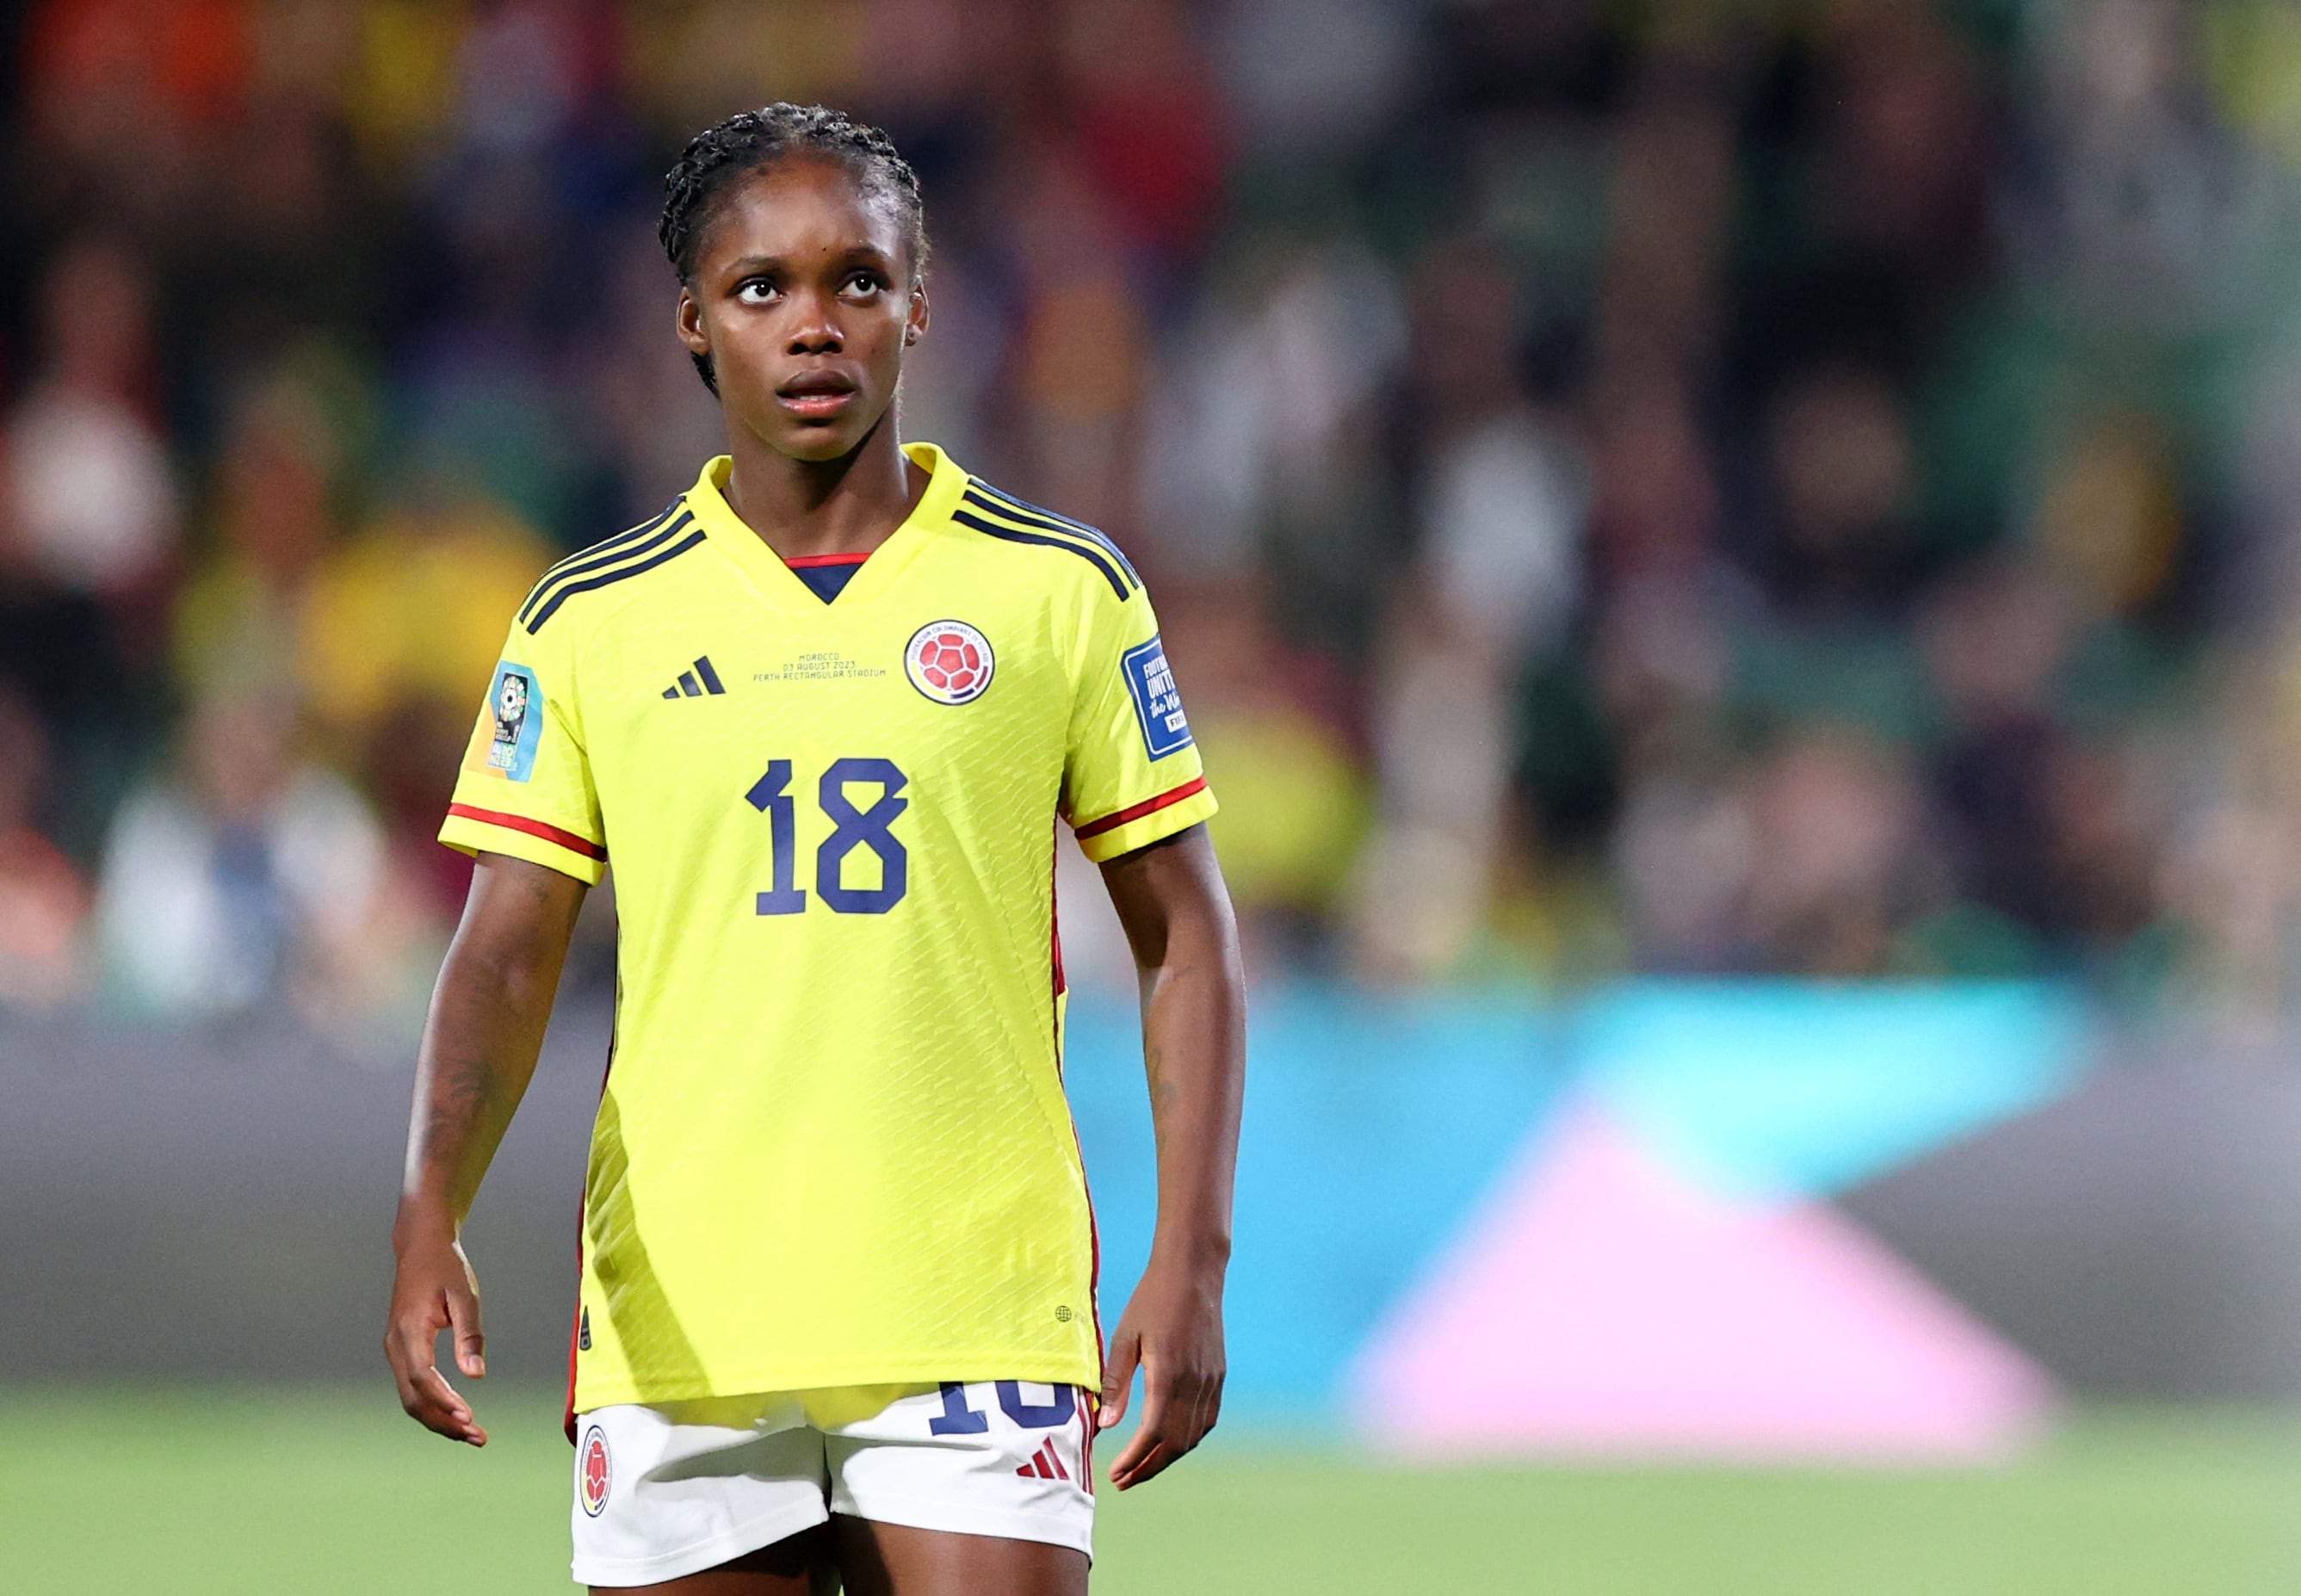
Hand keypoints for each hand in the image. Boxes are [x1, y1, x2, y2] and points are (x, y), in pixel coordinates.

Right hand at [384, 1223, 488, 1444]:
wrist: (421, 1247)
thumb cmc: (445, 1267)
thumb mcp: (464, 1294)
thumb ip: (470, 1334)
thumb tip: (477, 1375)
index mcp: (409, 1329)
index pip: (421, 1377)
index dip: (443, 1401)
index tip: (468, 1418)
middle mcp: (395, 1345)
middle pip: (413, 1398)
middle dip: (443, 1421)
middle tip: (477, 1436)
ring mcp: (395, 1350)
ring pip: (411, 1398)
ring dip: (439, 1418)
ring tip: (472, 1433)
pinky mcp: (402, 1351)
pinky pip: (413, 1387)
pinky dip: (434, 1405)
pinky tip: (457, 1415)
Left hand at [1098, 1257, 1224, 1488]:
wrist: (1193, 1272)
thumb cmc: (1152, 1300)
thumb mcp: (1125, 1337)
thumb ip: (1116, 1383)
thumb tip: (1105, 1425)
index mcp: (1167, 1374)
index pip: (1152, 1434)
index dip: (1134, 1460)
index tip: (1115, 1474)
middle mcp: (1194, 1383)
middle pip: (1174, 1444)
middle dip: (1148, 1468)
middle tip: (1124, 1480)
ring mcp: (1211, 1380)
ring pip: (1193, 1436)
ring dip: (1168, 1457)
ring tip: (1143, 1466)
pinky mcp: (1218, 1375)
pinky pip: (1207, 1419)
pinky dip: (1188, 1438)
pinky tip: (1171, 1442)